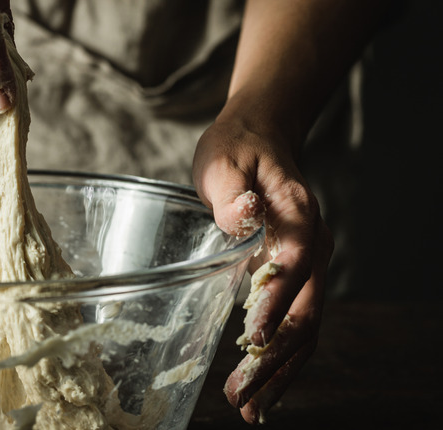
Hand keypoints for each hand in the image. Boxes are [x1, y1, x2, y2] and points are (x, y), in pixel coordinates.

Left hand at [193, 113, 333, 423]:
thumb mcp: (225, 159)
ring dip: (279, 371)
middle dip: (274, 359)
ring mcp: (310, 264)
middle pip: (305, 312)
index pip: (294, 264)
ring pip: (306, 328)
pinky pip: (297, 324)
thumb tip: (243, 218)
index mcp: (298, 215)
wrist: (262, 138)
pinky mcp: (296, 277)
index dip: (275, 304)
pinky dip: (281, 358)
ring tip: (250, 408)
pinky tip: (260, 385)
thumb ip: (233, 191)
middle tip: (241, 398)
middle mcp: (314, 245)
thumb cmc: (238, 149)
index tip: (251, 339)